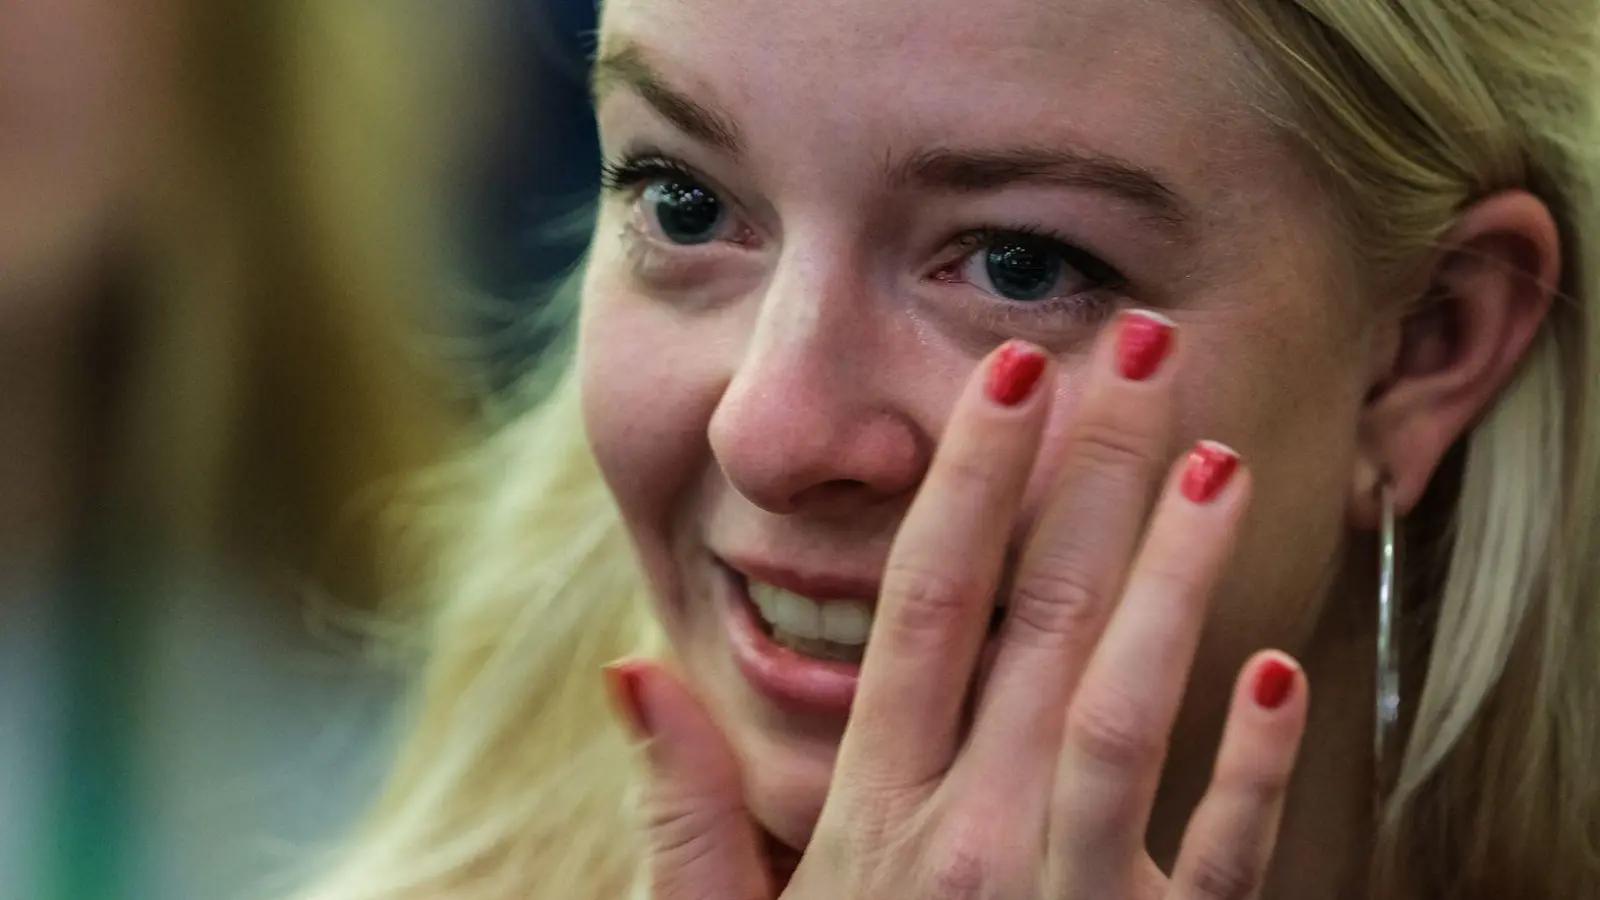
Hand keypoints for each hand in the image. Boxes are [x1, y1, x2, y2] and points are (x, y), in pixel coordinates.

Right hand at [618, 312, 1308, 899]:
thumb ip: (677, 816)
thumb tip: (633, 671)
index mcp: (867, 822)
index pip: (920, 610)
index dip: (969, 482)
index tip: (1011, 376)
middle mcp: (968, 845)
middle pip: (1038, 619)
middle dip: (1094, 473)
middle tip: (1142, 349)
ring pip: (1128, 707)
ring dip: (1177, 575)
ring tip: (1220, 460)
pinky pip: (1220, 860)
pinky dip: (1253, 766)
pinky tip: (1276, 668)